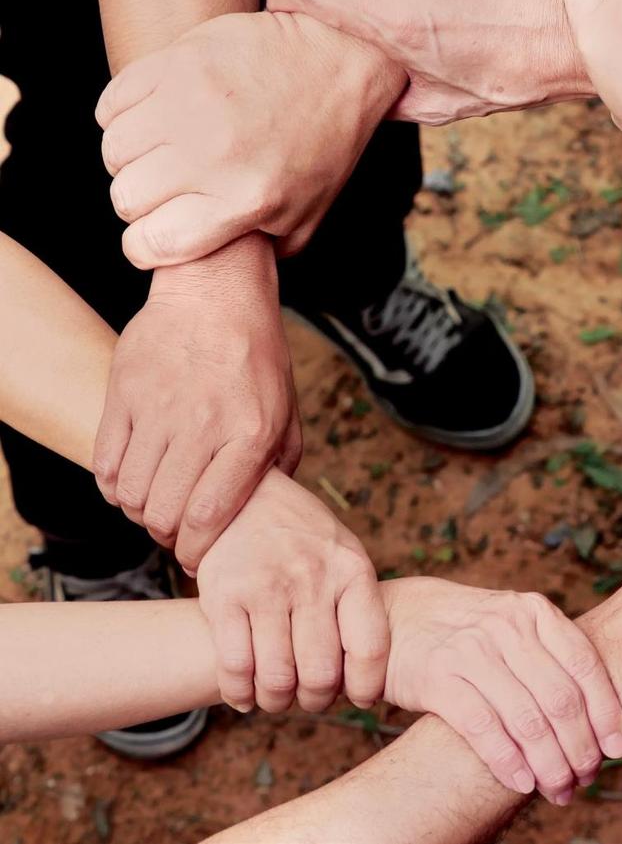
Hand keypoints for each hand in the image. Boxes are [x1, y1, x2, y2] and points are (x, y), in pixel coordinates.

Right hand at [93, 236, 301, 572]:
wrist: (216, 294)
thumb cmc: (257, 358)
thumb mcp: (286, 410)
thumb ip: (279, 465)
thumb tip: (263, 516)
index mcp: (251, 434)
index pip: (210, 517)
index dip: (198, 550)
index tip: (196, 557)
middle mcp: (204, 424)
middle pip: (163, 513)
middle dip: (167, 535)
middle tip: (174, 529)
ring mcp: (160, 408)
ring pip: (130, 495)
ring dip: (138, 511)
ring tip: (154, 501)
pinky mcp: (124, 393)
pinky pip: (104, 464)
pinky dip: (113, 486)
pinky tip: (131, 479)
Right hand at [97, 11, 401, 268]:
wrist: (340, 64)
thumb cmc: (323, 147)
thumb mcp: (305, 215)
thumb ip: (258, 252)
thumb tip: (212, 270)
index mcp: (244, 200)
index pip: (154, 243)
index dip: (144, 248)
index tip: (151, 238)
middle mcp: (212, 155)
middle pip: (128, 198)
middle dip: (139, 204)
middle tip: (162, 192)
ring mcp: (191, 104)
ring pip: (115, 151)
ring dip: (129, 160)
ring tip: (159, 155)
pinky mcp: (177, 62)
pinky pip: (113, 103)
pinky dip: (122, 118)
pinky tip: (152, 120)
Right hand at [198, 468, 388, 713]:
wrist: (244, 493)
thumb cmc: (303, 537)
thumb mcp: (344, 555)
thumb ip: (357, 606)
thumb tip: (367, 680)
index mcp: (351, 570)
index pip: (370, 648)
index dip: (365, 687)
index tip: (358, 697)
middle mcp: (312, 578)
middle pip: (320, 674)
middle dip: (315, 700)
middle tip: (309, 696)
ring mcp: (266, 586)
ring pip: (276, 680)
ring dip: (277, 701)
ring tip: (277, 695)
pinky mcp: (224, 595)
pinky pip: (234, 668)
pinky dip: (240, 693)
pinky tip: (245, 692)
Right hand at [383, 577, 621, 804]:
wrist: (399, 619)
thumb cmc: (467, 631)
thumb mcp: (512, 623)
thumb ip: (548, 654)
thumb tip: (600, 714)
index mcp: (533, 611)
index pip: (585, 665)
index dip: (607, 712)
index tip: (617, 749)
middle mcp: (507, 626)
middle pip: (561, 699)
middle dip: (580, 748)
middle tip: (585, 779)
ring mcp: (472, 650)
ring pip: (527, 721)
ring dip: (549, 765)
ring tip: (558, 789)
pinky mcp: (439, 677)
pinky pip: (484, 729)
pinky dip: (508, 762)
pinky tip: (522, 782)